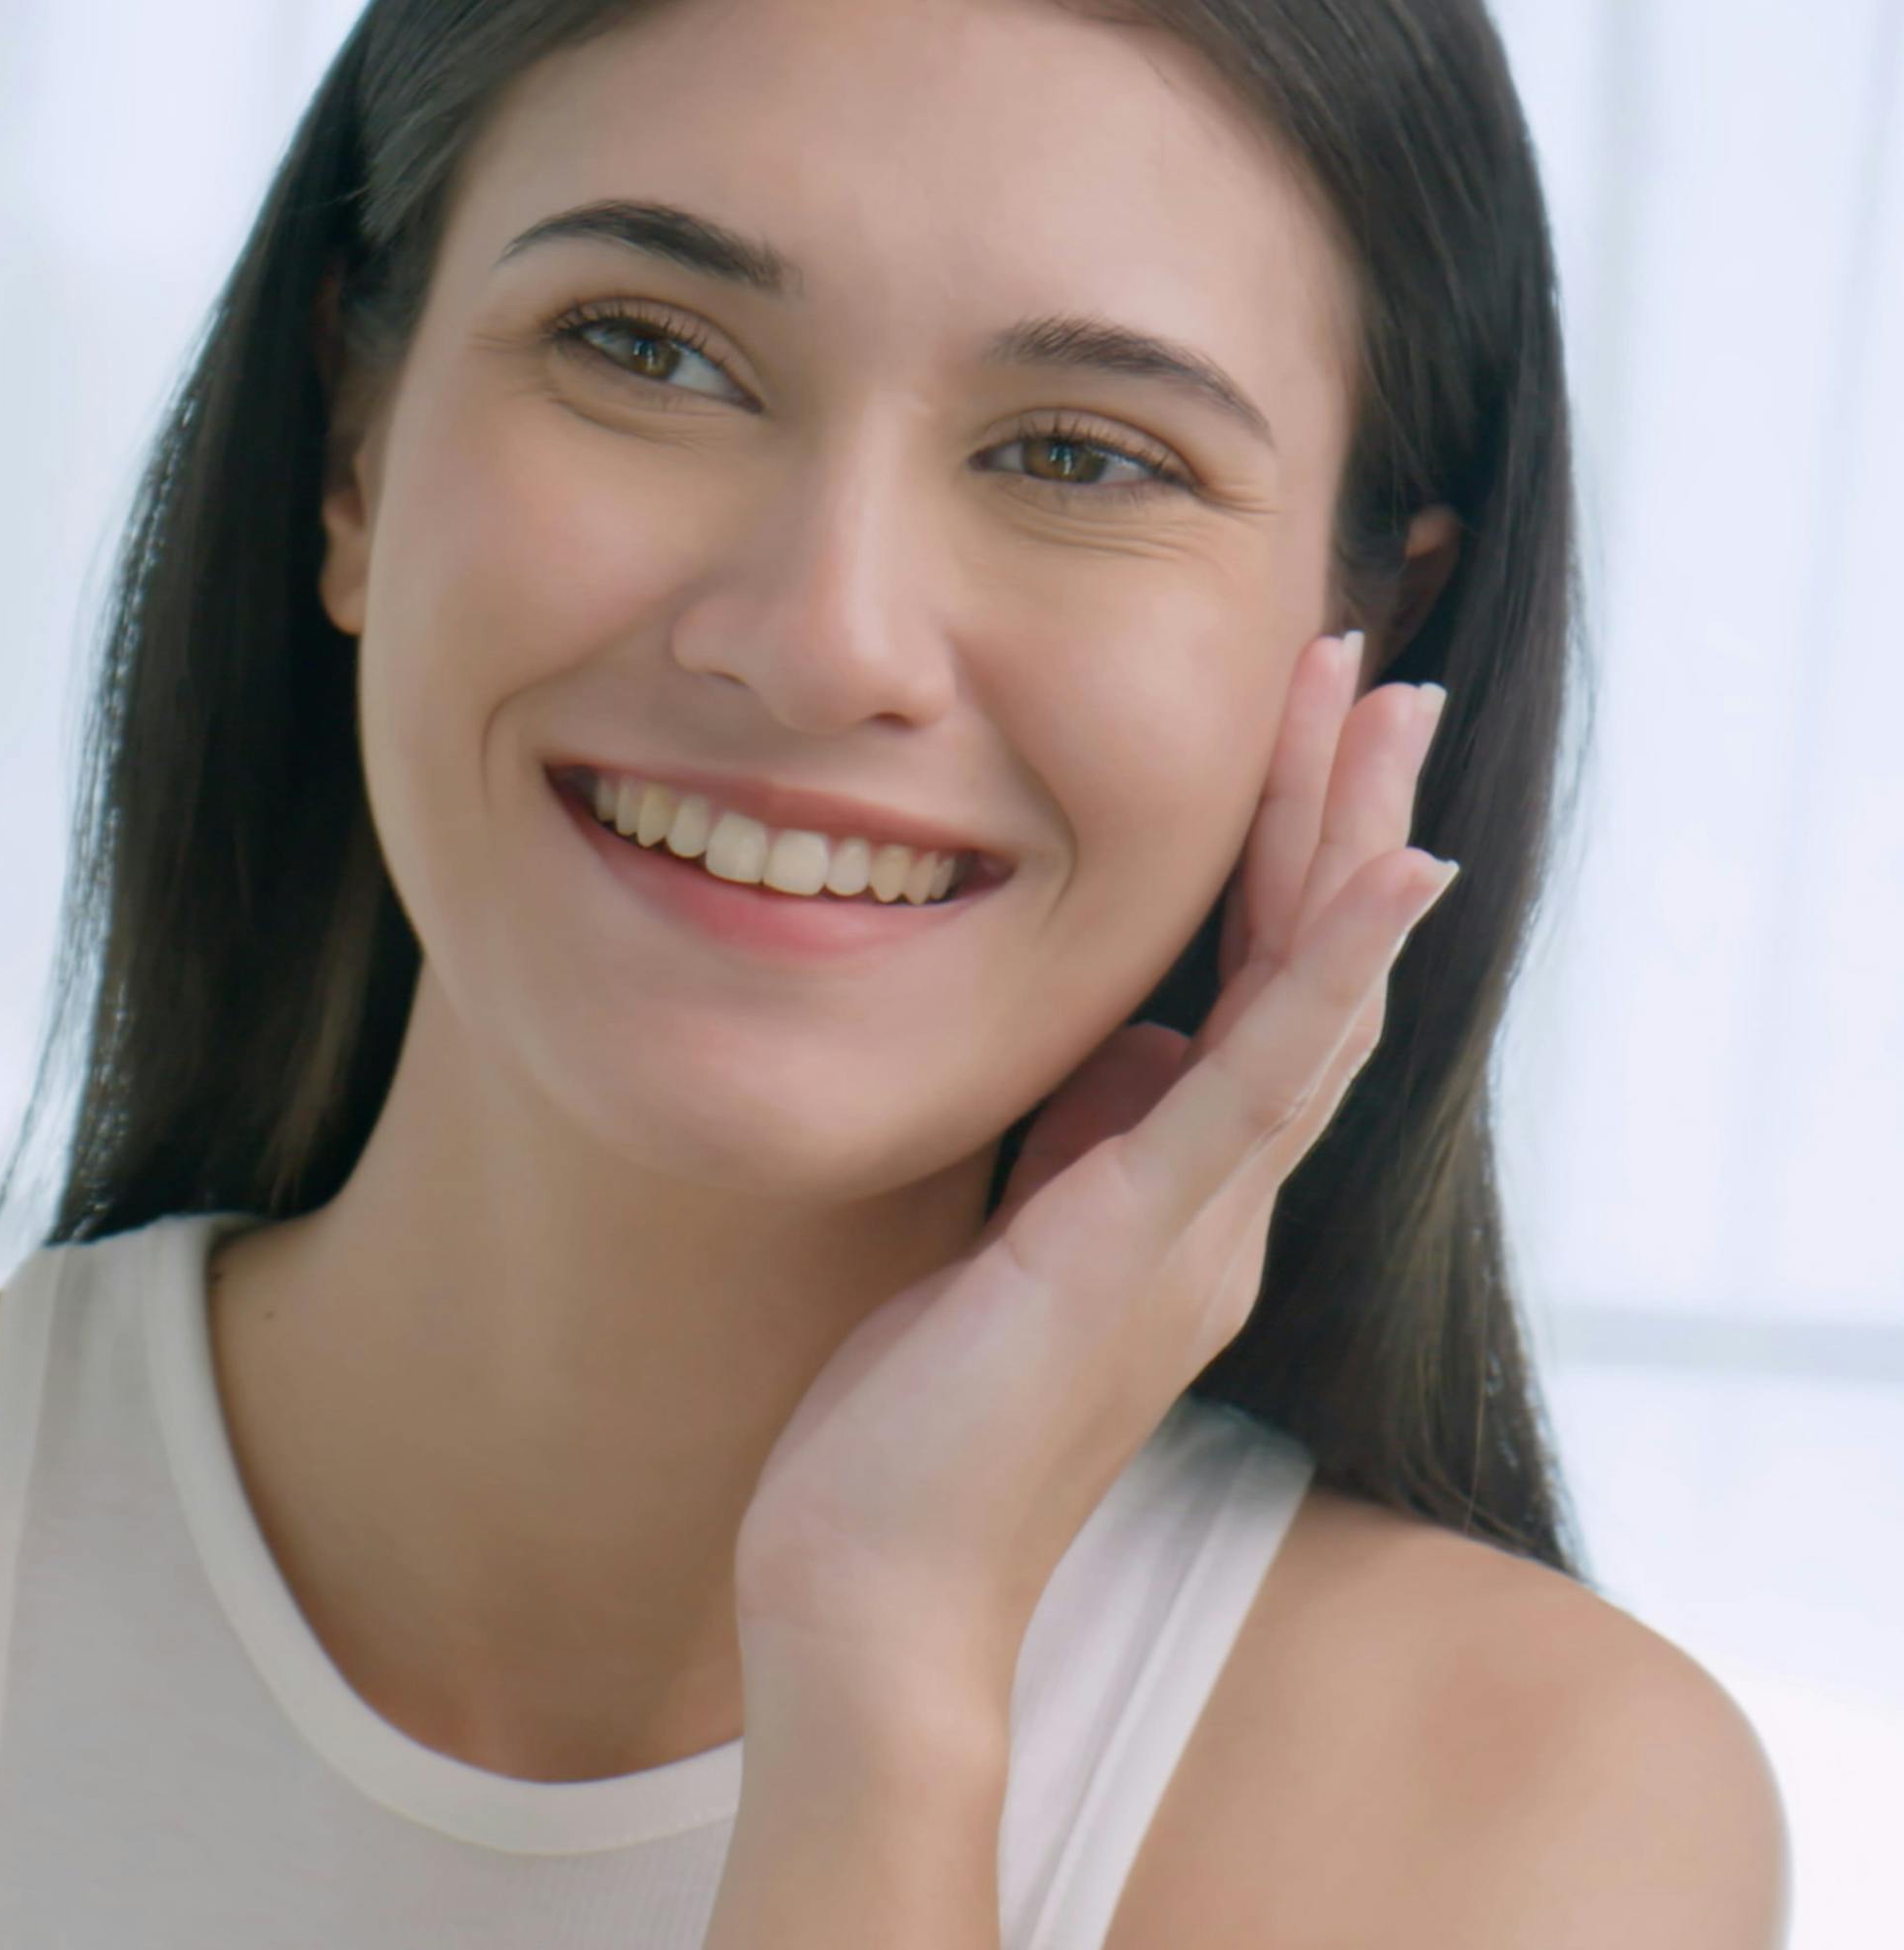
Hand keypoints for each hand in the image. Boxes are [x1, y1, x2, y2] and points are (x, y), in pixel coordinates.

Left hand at [730, 628, 1455, 1694]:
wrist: (876, 1591)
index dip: (1298, 857)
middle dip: (1341, 814)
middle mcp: (1222, 1207)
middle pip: (1314, 974)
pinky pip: (1258, 1089)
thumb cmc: (920, 1421)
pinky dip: (1332, 974)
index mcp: (1182, 1198)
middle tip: (1379, 675)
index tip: (1307, 730)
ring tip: (1384, 715)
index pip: (1266, 991)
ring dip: (1348, 846)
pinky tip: (1388, 877)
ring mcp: (1200, 1229)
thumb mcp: (1010, 1237)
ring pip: (1310, 1003)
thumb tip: (1133, 1040)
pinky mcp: (1143, 1246)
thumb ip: (1086, 1140)